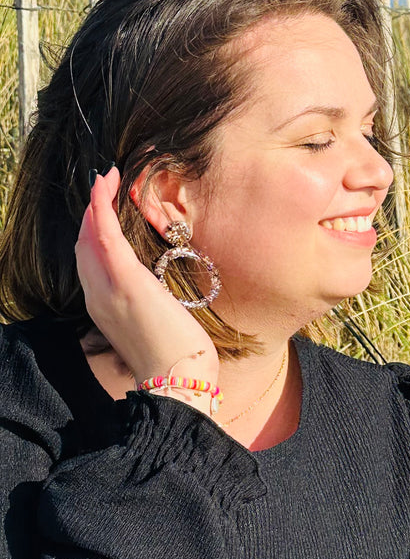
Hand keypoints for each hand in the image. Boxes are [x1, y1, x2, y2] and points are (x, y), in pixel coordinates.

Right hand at [75, 168, 219, 400]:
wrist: (177, 380)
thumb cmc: (174, 356)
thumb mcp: (155, 324)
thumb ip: (147, 303)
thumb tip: (157, 290)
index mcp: (104, 307)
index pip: (90, 261)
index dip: (91, 231)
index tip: (102, 206)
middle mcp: (98, 296)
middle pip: (83, 245)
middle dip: (91, 211)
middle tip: (105, 184)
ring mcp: (108, 289)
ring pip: (90, 236)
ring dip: (96, 202)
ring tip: (106, 178)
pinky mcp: (126, 282)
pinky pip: (105, 237)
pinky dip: (102, 209)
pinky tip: (105, 188)